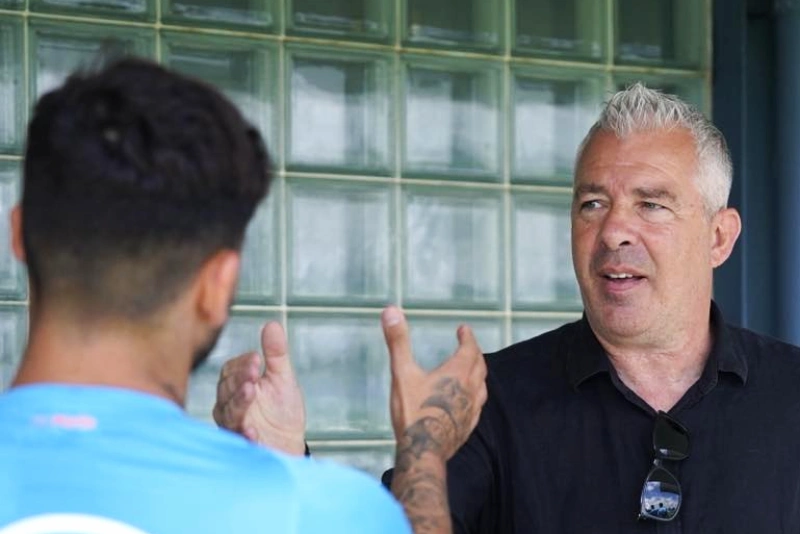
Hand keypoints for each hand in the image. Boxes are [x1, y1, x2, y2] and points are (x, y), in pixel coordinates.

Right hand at [212, 321, 306, 455]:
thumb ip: (276, 353)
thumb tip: (272, 324)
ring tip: (251, 391)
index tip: (257, 358)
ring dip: (239, 402)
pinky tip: (252, 431)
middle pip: (225, 389)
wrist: (289, 442)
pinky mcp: (242, 445)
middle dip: (239, 380)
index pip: (230, 370)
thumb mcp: (282, 378)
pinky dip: (244, 434)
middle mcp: (229, 404)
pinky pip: (238, 439)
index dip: (242, 364)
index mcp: (237, 385)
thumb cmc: (282, 410)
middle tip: (253, 372)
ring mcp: (234, 425)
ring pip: (228, 412)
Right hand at [382, 306, 486, 461]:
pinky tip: (469, 401)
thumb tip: (391, 310)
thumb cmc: (413, 411)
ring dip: (478, 373)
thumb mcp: (402, 373)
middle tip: (468, 345)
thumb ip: (398, 341)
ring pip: (482, 386)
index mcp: (457, 373)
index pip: (469, 349)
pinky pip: (478, 405)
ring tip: (472, 370)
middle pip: (479, 366)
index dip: (468, 337)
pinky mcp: (468, 426)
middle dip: (474, 352)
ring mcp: (471, 409)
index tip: (464, 329)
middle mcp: (469, 389)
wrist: (424, 452)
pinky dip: (476, 395)